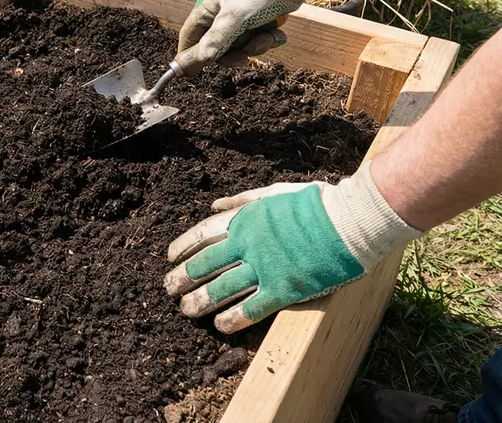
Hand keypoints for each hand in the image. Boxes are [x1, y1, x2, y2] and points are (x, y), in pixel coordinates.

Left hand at [163, 162, 421, 332]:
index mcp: (244, 220)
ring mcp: (264, 269)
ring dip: (200, 301)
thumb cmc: (314, 204)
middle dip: (182, 278)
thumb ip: (241, 200)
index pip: (201, 235)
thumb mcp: (272, 193)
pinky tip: (220, 326)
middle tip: (169, 289)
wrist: (349, 221)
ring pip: (221, 289)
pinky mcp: (283, 290)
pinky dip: (232, 318)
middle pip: (204, 264)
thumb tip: (213, 205)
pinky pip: (251, 308)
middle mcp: (247, 245)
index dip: (182, 247)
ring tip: (186, 311)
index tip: (169, 257)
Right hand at [179, 0, 337, 64]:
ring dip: (255, 46)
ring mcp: (240, 20)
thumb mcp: (234, 17)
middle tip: (243, 58)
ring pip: (240, 46)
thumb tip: (200, 59)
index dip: (188, 54)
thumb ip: (216, 39)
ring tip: (267, 37)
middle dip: (232, 54)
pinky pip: (257, 41)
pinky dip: (268, 40)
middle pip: (216, 47)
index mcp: (208, 9)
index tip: (191, 73)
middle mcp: (221, 16)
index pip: (190, 35)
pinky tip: (277, 33)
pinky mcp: (258, 23)